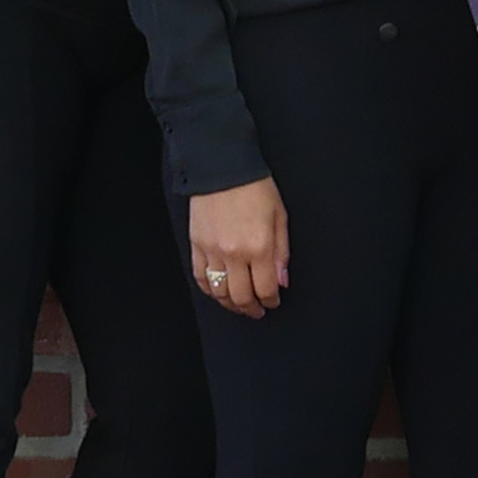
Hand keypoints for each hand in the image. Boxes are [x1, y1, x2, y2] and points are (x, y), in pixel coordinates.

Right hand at [188, 177, 289, 317]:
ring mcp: (211, 251)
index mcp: (258, 247)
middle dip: (251, 308)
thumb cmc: (255, 187)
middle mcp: (233, 254)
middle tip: (258, 310)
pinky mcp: (195, 245)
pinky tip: (218, 292)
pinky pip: (200, 277)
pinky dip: (209, 290)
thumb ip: (281, 253)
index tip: (273, 302)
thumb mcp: (280, 217)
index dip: (271, 301)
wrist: (222, 166)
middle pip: (241, 296)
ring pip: (219, 292)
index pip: (264, 289)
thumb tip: (281, 281)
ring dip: (230, 304)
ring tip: (240, 305)